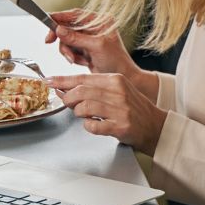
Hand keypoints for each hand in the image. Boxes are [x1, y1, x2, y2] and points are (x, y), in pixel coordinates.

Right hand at [45, 9, 135, 76]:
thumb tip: (59, 29)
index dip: (60, 17)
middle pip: (67, 27)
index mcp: (100, 21)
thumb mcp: (96, 47)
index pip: (75, 15)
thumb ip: (77, 38)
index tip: (47, 20)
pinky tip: (83, 62)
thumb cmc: (116, 61)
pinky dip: (72, 57)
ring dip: (68, 51)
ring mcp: (88, 39)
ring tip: (75, 60)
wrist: (122, 77)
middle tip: (49, 42)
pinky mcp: (85, 49)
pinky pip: (70, 50)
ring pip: (66, 40)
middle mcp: (93, 28)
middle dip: (62, 39)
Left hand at [49, 73, 166, 153]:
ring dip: (78, 113)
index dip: (63, 80)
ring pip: (84, 107)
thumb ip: (94, 88)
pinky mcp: (120, 126)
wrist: (155, 126)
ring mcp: (120, 109)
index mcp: (116, 80)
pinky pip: (93, 126)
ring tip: (84, 115)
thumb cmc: (133, 108)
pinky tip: (94, 124)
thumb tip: (65, 88)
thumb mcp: (117, 90)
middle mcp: (118, 92)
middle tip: (66, 103)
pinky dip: (88, 126)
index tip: (49, 81)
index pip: (83, 78)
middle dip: (67, 98)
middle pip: (81, 92)